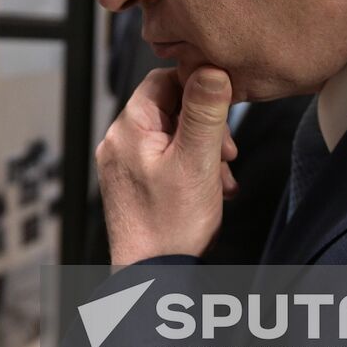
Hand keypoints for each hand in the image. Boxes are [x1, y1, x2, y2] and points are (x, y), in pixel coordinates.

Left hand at [97, 66, 238, 266]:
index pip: (164, 80)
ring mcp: (124, 164)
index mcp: (129, 128)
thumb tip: (211, 68)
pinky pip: (166, 160)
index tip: (223, 108)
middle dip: (205, 127)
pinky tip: (210, 190)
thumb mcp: (197, 161)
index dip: (198, 88)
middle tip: (226, 153)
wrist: (152, 277)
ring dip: (203, 151)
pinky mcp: (133, 184)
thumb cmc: (171, 227)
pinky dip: (191, 168)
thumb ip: (204, 112)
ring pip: (172, 136)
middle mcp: (120, 142)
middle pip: (170, 108)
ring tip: (220, 178)